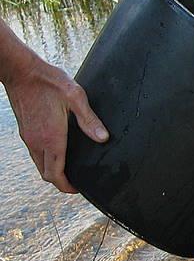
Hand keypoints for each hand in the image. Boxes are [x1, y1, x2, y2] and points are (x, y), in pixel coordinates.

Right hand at [4, 53, 108, 193]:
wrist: (21, 71)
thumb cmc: (48, 81)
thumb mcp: (75, 97)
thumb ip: (89, 119)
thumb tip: (103, 138)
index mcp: (51, 137)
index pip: (55, 173)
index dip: (66, 186)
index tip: (78, 189)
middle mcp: (37, 141)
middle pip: (46, 173)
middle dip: (61, 182)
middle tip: (76, 181)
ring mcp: (28, 137)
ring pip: (39, 164)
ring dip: (53, 171)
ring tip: (70, 169)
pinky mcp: (25, 131)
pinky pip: (35, 154)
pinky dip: (46, 160)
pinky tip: (58, 152)